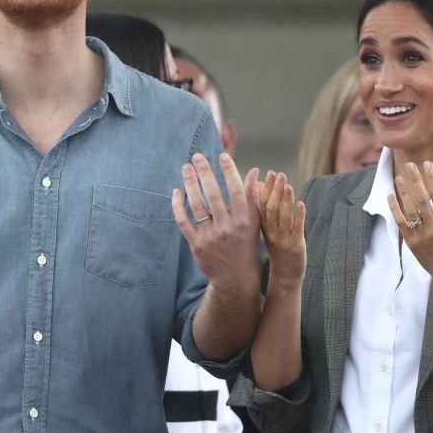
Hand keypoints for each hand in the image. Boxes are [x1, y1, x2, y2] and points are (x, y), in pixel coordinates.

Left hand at [171, 153, 260, 293]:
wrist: (235, 277)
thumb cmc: (247, 244)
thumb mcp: (255, 222)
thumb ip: (252, 196)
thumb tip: (255, 171)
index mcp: (245, 220)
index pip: (235, 190)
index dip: (229, 171)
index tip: (222, 155)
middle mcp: (228, 227)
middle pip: (213, 194)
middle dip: (204, 172)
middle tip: (197, 156)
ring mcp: (211, 236)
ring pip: (197, 205)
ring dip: (190, 184)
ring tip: (186, 168)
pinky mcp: (196, 244)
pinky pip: (183, 221)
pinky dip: (178, 205)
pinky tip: (176, 192)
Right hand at [258, 170, 305, 288]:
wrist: (285, 276)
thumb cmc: (277, 248)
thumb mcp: (266, 228)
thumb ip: (263, 208)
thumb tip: (258, 185)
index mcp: (263, 227)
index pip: (260, 205)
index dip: (264, 188)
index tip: (267, 173)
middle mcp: (271, 232)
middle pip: (270, 208)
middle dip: (274, 190)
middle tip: (278, 174)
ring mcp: (283, 239)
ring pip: (283, 217)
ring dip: (286, 200)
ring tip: (288, 186)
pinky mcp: (296, 245)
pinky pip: (297, 229)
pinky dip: (299, 216)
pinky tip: (301, 204)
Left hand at [388, 161, 432, 282]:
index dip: (432, 179)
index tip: (427, 165)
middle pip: (421, 199)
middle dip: (415, 181)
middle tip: (410, 164)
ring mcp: (420, 235)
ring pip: (409, 209)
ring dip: (403, 192)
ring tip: (399, 177)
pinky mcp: (411, 242)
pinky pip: (400, 222)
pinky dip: (394, 209)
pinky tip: (390, 196)